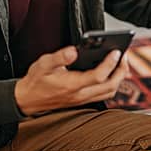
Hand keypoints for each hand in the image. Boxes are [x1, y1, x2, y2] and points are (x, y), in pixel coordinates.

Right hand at [14, 46, 128, 115]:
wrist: (28, 100)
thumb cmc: (36, 80)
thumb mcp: (43, 64)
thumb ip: (59, 57)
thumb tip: (74, 50)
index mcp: (72, 85)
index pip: (98, 76)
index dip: (110, 63)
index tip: (116, 51)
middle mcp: (80, 95)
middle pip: (110, 86)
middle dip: (121, 70)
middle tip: (123, 55)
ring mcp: (83, 99)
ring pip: (110, 92)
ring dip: (119, 78)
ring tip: (120, 62)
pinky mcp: (83, 101)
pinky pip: (104, 94)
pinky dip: (112, 83)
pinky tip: (111, 71)